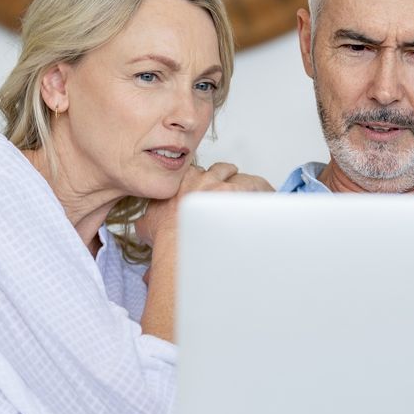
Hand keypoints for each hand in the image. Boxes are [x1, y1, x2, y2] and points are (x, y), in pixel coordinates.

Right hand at [135, 162, 273, 245]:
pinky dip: (262, 190)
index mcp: (179, 182)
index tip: (205, 189)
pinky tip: (268, 195)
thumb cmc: (165, 237)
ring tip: (251, 191)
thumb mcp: (146, 226)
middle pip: (217, 169)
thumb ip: (147, 221)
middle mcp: (199, 178)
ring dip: (242, 183)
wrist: (177, 244)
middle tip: (228, 190)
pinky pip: (256, 183)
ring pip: (236, 174)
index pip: (194, 172)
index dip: (202, 181)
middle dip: (223, 178)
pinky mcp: (237, 191)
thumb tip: (145, 227)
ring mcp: (219, 183)